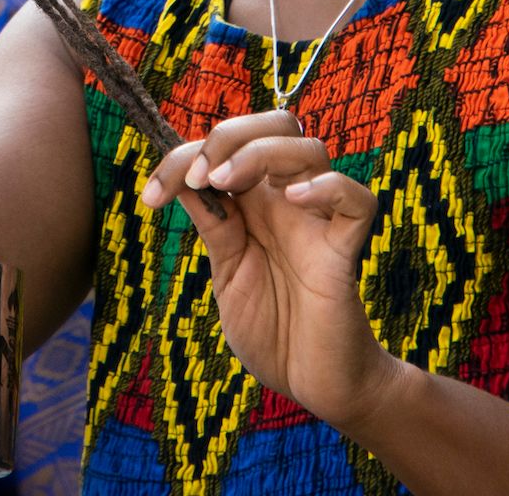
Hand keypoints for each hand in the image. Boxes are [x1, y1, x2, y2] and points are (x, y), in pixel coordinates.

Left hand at [141, 112, 405, 432]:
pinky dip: (327, 188)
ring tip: (226, 182)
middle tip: (200, 175)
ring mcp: (319, 221)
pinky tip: (292, 200)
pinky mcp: (346, 251)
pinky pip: (357, 200)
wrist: (313, 383)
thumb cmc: (272, 328)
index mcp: (257, 202)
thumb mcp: (227, 271)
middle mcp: (288, 201)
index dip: (185, 156)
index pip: (228, 147)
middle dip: (231, 134)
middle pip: (278, 124)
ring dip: (260, 153)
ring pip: (311, 148)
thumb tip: (184, 177)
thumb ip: (215, 225)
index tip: (152, 196)